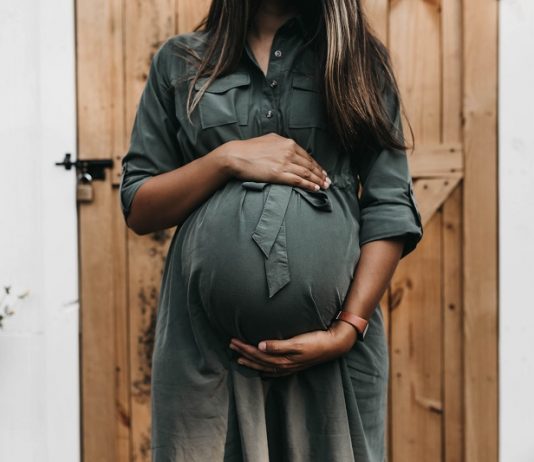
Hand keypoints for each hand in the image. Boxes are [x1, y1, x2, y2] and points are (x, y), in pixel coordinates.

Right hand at [222, 133, 331, 191]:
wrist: (235, 155)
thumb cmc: (248, 149)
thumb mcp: (268, 140)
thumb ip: (280, 144)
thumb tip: (287, 147)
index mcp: (287, 142)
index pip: (306, 155)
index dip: (316, 165)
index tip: (321, 171)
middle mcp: (288, 151)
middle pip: (309, 164)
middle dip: (320, 174)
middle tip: (328, 181)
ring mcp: (284, 162)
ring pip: (306, 173)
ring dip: (318, 180)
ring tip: (325, 186)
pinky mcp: (278, 174)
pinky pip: (298, 180)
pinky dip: (309, 185)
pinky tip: (315, 189)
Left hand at [229, 320, 357, 377]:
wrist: (334, 345)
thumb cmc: (316, 341)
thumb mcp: (297, 342)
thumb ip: (278, 345)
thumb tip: (259, 346)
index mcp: (283, 359)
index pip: (258, 355)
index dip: (245, 348)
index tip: (233, 341)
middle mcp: (284, 365)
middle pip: (259, 361)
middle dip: (244, 353)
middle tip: (231, 345)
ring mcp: (290, 367)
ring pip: (265, 366)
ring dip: (251, 361)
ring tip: (239, 357)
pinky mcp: (295, 365)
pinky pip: (274, 370)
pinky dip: (265, 370)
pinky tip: (261, 370)